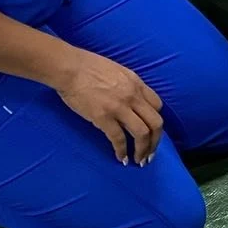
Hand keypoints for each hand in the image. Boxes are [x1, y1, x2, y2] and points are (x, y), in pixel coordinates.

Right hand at [54, 47, 164, 163]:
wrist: (69, 68)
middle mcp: (133, 96)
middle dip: (155, 141)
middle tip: (150, 153)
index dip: (156, 121)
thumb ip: (128, 86)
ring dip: (143, 150)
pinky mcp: (104, 117)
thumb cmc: (88, 66)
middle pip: (156, 123)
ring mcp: (119, 107)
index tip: (152, 131)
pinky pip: (118, 139)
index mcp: (137, 83)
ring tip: (139, 160)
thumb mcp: (118, 71)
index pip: (157, 106)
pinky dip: (121, 151)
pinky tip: (121, 158)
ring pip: (142, 134)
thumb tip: (131, 102)